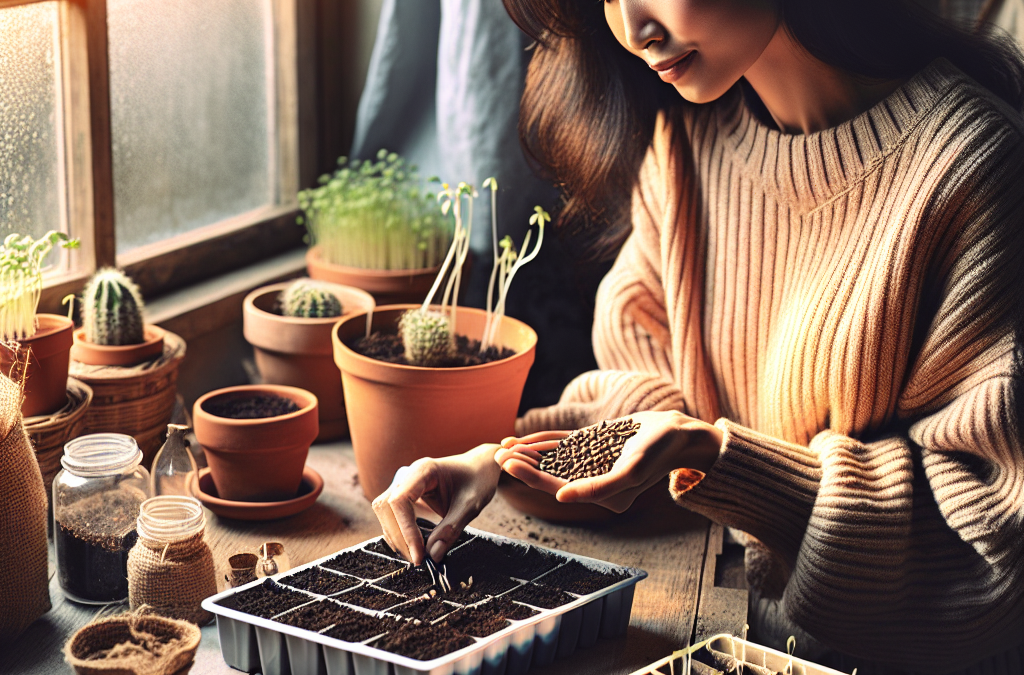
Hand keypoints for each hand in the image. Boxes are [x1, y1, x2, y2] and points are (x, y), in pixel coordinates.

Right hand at [372, 444, 500, 565]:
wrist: (480, 468)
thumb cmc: (477, 480)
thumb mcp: (471, 505)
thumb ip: (451, 529)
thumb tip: (432, 555)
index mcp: (423, 470)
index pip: (400, 501)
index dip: (406, 530)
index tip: (419, 554)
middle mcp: (408, 475)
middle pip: (386, 507)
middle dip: (399, 536)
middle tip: (417, 560)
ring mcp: (404, 484)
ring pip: (385, 512)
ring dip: (397, 537)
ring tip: (417, 556)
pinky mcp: (406, 495)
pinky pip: (392, 515)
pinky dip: (400, 533)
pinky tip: (414, 547)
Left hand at [495, 411, 721, 512]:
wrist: (677, 432)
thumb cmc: (658, 453)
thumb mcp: (629, 471)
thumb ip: (597, 488)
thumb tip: (561, 496)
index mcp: (601, 496)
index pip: (558, 487)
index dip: (532, 476)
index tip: (509, 465)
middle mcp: (593, 482)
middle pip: (550, 474)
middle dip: (524, 465)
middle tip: (498, 455)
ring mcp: (591, 462)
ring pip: (552, 459)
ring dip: (528, 453)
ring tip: (503, 446)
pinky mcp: (592, 446)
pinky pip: (562, 445)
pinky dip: (542, 442)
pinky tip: (522, 439)